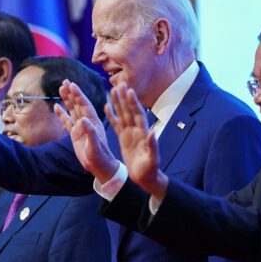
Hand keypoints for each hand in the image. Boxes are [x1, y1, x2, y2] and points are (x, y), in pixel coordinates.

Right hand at [55, 80, 118, 181]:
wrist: (99, 166)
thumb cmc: (100, 157)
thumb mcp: (95, 145)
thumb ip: (90, 132)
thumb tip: (83, 120)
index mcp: (93, 122)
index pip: (85, 105)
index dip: (79, 95)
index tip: (72, 85)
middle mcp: (87, 122)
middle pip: (78, 104)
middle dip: (72, 93)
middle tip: (65, 81)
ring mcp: (81, 127)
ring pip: (73, 110)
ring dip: (67, 100)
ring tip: (61, 88)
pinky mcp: (75, 134)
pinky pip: (67, 121)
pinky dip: (62, 114)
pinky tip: (56, 106)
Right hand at [106, 84, 167, 198]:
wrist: (145, 177)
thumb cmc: (149, 170)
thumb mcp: (152, 160)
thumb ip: (152, 146)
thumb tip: (152, 132)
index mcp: (143, 134)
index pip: (138, 115)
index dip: (134, 103)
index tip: (130, 91)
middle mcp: (137, 131)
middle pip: (130, 111)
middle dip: (125, 98)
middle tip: (120, 84)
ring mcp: (130, 133)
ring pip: (123, 115)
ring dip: (119, 102)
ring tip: (113, 89)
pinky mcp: (124, 138)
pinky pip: (117, 124)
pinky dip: (112, 115)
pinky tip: (107, 106)